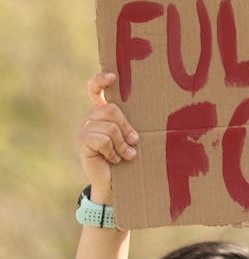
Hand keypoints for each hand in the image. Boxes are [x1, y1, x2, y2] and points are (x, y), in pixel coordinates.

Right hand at [78, 73, 138, 203]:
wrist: (114, 181)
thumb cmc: (128, 155)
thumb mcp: (131, 135)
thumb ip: (132, 122)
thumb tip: (157, 106)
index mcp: (102, 112)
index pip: (95, 89)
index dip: (100, 81)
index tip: (113, 76)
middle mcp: (90, 117)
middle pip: (111, 109)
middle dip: (126, 127)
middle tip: (134, 141)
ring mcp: (84, 129)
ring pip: (110, 127)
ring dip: (122, 144)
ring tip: (125, 154)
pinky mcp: (82, 142)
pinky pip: (103, 140)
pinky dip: (113, 152)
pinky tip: (114, 159)